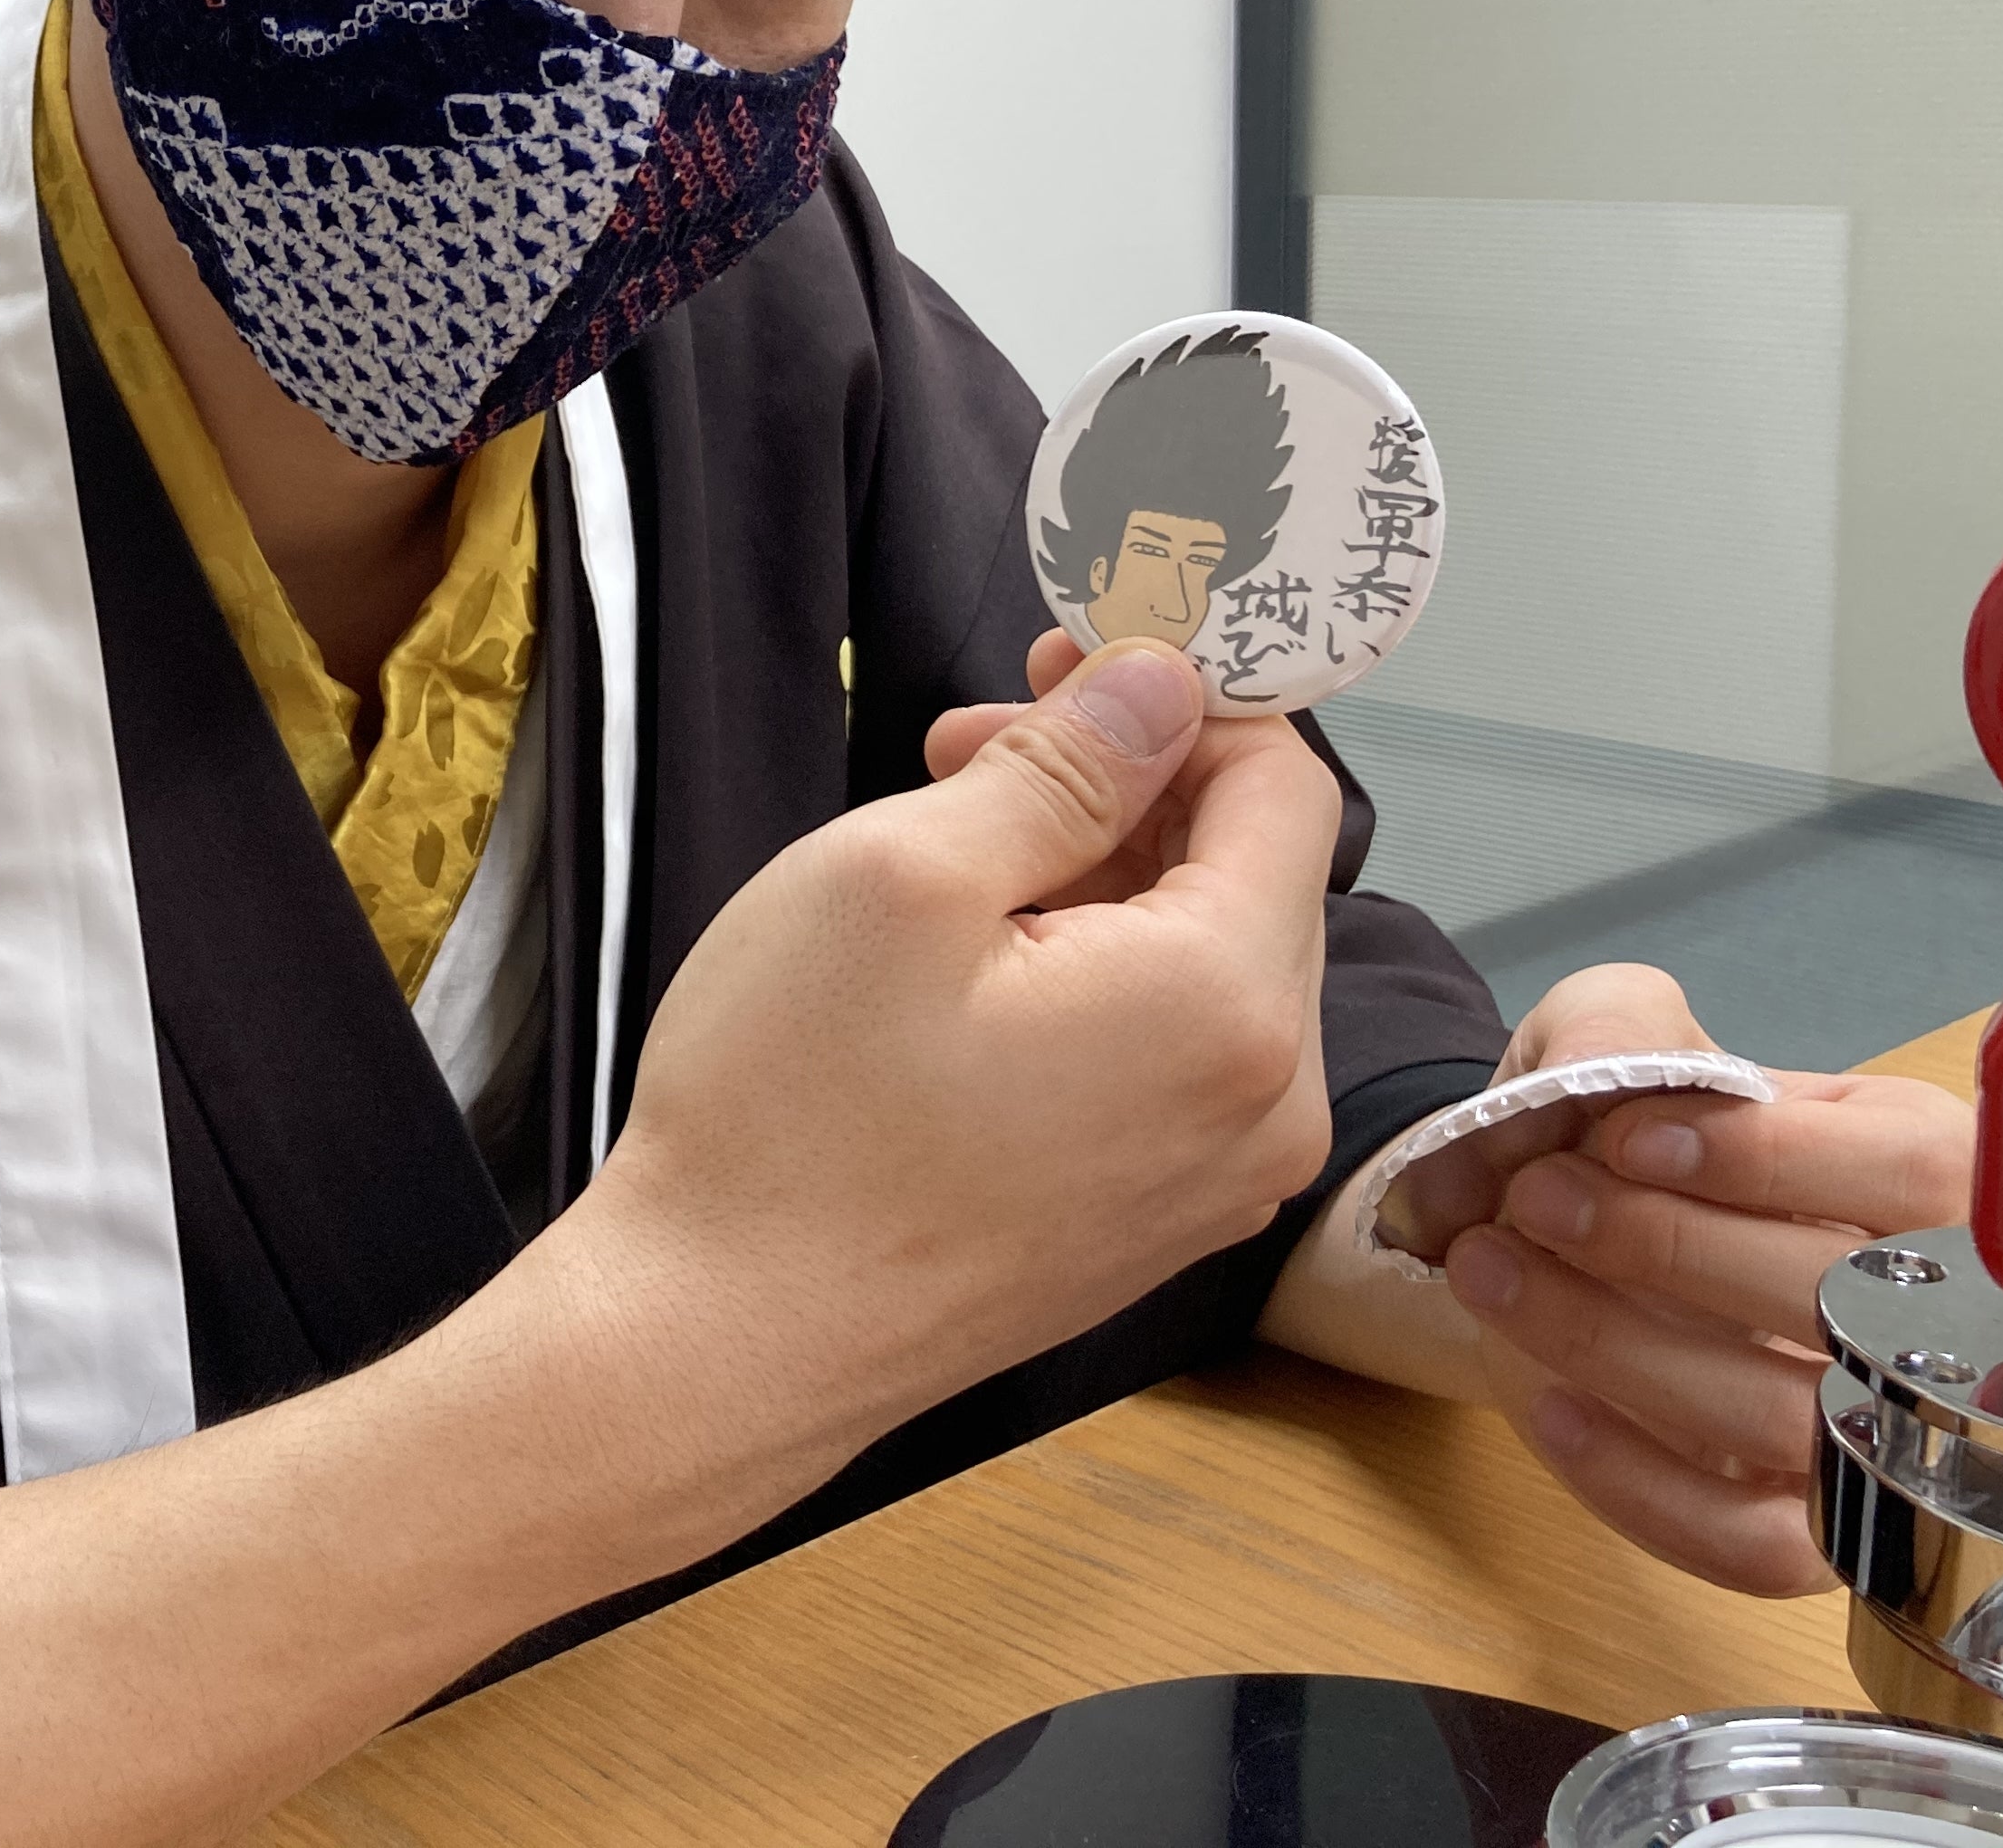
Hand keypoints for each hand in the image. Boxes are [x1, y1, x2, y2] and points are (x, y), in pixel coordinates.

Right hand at [581, 637, 1346, 1469]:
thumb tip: (1169, 681)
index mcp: (1229, 1004)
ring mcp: (1218, 1180)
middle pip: (1249, 874)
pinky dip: (1095, 977)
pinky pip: (1172, 1052)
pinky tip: (967, 973)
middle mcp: (1269, 1105)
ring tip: (942, 864)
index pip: (1283, 786)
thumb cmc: (790, 1110)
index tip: (1048, 657)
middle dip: (1121, 785)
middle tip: (953, 756)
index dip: (1174, 696)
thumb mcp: (901, 876)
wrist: (719, 1343)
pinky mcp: (1156, 1222)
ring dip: (1097, 879)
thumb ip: (1063, 764)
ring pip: (1207, 961)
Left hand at [1442, 964, 1974, 1594]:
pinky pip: (1757, 1546)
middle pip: (1847, 1300)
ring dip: (1619, 1348)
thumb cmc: (1610, 1127)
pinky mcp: (1802, 1528)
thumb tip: (1616, 1079)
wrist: (1538, 1229)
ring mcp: (1873, 1431)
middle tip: (1534, 1197)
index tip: (1629, 1140)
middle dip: (1666, 1246)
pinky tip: (1548, 1403)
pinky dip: (1642, 1485)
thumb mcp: (1609, 1029)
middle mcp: (1925, 1307)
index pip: (1913, 1172)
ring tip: (1490, 1268)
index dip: (1769, 1159)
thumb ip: (1617, 1021)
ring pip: (1793, 1422)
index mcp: (1916, 1167)